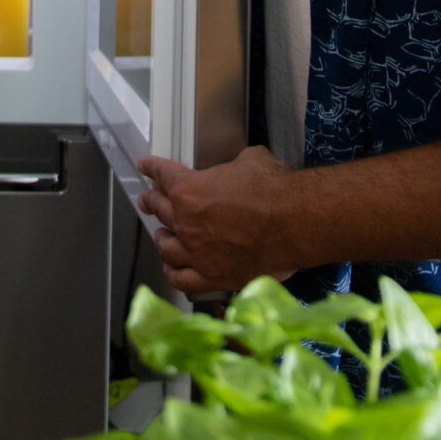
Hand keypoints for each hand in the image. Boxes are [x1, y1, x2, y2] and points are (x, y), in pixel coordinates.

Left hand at [136, 146, 301, 296]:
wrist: (294, 223)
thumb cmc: (274, 190)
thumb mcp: (249, 161)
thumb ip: (232, 167)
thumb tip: (238, 169)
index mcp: (188, 189)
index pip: (163, 175)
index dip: (152, 168)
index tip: (146, 167)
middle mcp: (185, 222)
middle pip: (159, 210)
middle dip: (151, 201)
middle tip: (148, 200)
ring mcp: (196, 252)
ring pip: (166, 246)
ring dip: (161, 237)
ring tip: (161, 235)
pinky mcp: (212, 276)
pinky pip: (181, 279)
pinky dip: (172, 272)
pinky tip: (171, 269)